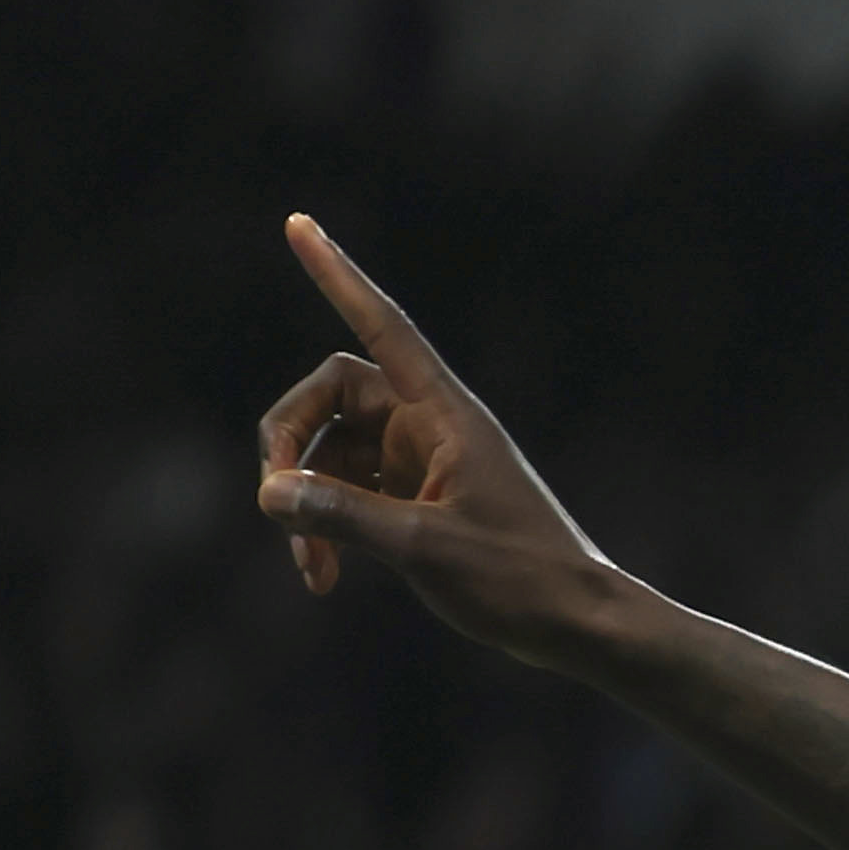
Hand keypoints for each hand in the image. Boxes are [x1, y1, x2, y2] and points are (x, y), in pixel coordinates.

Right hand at [251, 216, 628, 664]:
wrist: (579, 625)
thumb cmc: (520, 581)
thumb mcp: (422, 547)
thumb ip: (341, 515)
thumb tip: (269, 490)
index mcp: (445, 414)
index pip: (381, 326)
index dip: (338, 277)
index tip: (299, 224)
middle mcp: (430, 426)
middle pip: (329, 396)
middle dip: (289, 445)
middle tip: (275, 504)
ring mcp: (422, 462)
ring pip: (331, 453)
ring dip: (306, 504)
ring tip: (313, 569)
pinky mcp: (417, 500)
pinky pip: (348, 492)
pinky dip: (327, 527)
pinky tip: (324, 578)